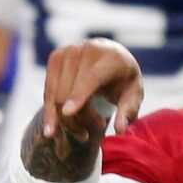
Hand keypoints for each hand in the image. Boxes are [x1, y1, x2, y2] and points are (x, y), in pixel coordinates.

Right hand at [24, 38, 142, 179]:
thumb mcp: (134, 96)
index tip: (68, 112)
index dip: (79, 94)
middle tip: (93, 133)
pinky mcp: (55, 58)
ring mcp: (68, 52)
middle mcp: (87, 50)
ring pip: (57, 95)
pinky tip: (58, 127)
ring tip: (82, 133)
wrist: (110, 56)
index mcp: (111, 57)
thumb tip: (119, 130)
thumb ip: (128, 112)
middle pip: (71, 92)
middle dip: (78, 120)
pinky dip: (51, 112)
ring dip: (66, 120)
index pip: (92, 78)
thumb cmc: (124, 81)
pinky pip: (49, 92)